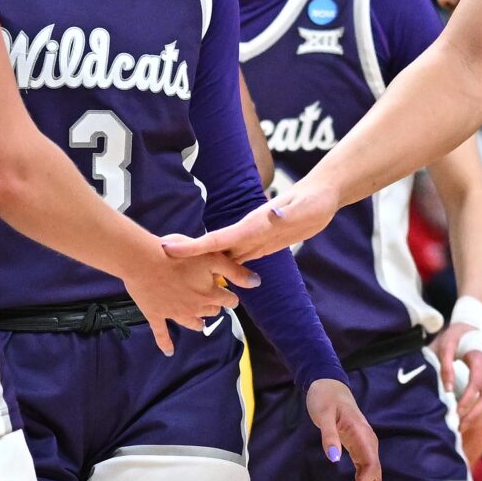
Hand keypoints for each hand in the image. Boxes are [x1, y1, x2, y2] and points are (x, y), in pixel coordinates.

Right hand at [126, 243, 257, 356]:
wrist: (143, 262)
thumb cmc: (178, 256)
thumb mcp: (212, 257)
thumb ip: (235, 271)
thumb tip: (257, 283)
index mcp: (209, 294)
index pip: (227, 300)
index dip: (229, 296)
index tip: (229, 295)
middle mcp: (195, 307)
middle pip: (210, 311)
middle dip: (213, 307)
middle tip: (212, 302)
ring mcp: (174, 314)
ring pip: (191, 323)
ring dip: (197, 322)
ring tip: (200, 323)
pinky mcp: (156, 315)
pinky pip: (162, 334)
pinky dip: (165, 343)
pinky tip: (169, 352)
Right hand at [163, 176, 338, 266]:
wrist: (322, 196)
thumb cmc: (313, 201)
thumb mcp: (302, 207)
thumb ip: (287, 213)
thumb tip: (273, 215)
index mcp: (251, 225)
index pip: (218, 238)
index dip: (193, 246)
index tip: (168, 249)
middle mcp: (247, 232)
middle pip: (212, 249)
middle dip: (187, 258)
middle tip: (159, 269)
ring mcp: (253, 238)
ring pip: (223, 256)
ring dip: (205, 268)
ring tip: (182, 284)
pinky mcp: (262, 245)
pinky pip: (239, 260)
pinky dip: (226, 271)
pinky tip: (218, 282)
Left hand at [307, 379, 381, 480]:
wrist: (329, 385)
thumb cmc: (324, 397)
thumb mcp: (322, 415)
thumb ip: (328, 436)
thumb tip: (333, 459)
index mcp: (363, 436)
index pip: (371, 469)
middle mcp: (369, 444)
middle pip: (374, 478)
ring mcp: (366, 447)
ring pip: (371, 478)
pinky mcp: (360, 450)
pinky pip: (364, 474)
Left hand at [435, 318, 481, 460]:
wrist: (471, 326)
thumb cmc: (457, 335)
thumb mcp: (446, 343)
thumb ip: (445, 364)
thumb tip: (447, 389)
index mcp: (480, 358)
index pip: (477, 382)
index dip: (467, 398)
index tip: (455, 410)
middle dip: (474, 414)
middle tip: (459, 426)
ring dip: (477, 415)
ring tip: (461, 427)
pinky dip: (478, 411)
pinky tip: (466, 419)